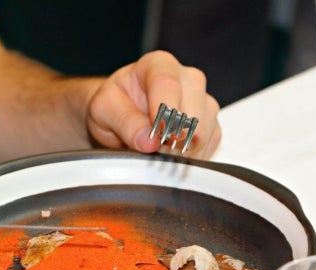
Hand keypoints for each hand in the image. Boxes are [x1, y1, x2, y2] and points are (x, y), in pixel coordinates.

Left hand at [87, 50, 220, 159]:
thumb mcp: (104, 109)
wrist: (121, 115)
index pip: (168, 85)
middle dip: (172, 139)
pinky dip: (188, 158)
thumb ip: (124, 121)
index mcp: (159, 65)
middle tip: (152, 150)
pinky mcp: (211, 126)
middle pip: (194, 111)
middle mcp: (188, 78)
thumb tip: (148, 141)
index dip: (164, 113)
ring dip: (179, 151)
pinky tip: (169, 156)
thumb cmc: (114, 105)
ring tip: (156, 153)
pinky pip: (208, 147)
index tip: (156, 135)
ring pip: (204, 132)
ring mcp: (203, 102)